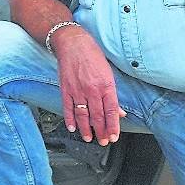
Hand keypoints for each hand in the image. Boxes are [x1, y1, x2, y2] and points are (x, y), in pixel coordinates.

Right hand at [52, 26, 125, 145]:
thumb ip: (112, 94)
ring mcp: (78, 90)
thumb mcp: (108, 73)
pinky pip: (68, 108)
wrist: (73, 43)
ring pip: (83, 115)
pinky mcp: (66, 89)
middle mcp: (92, 90)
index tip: (114, 136)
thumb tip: (119, 111)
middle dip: (101, 131)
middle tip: (103, 141)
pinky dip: (70, 119)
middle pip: (98, 116)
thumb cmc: (92, 55)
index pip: (111, 111)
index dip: (113, 126)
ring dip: (86, 129)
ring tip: (89, 138)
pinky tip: (73, 128)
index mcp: (106, 85)